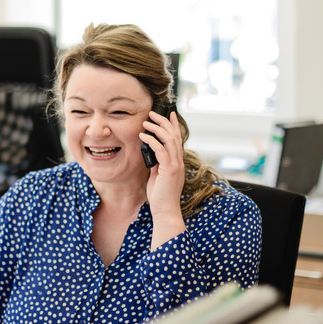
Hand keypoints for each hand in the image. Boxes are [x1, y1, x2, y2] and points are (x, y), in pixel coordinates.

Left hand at [139, 110, 186, 249]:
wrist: (165, 211)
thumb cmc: (160, 196)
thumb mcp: (157, 175)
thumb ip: (157, 163)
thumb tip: (150, 152)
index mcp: (177, 162)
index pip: (177, 139)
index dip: (173, 125)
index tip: (168, 114)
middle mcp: (179, 161)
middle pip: (174, 135)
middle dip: (163, 122)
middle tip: (153, 113)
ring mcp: (176, 165)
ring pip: (169, 140)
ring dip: (157, 128)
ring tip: (146, 122)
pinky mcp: (170, 170)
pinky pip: (161, 150)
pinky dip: (152, 141)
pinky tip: (143, 136)